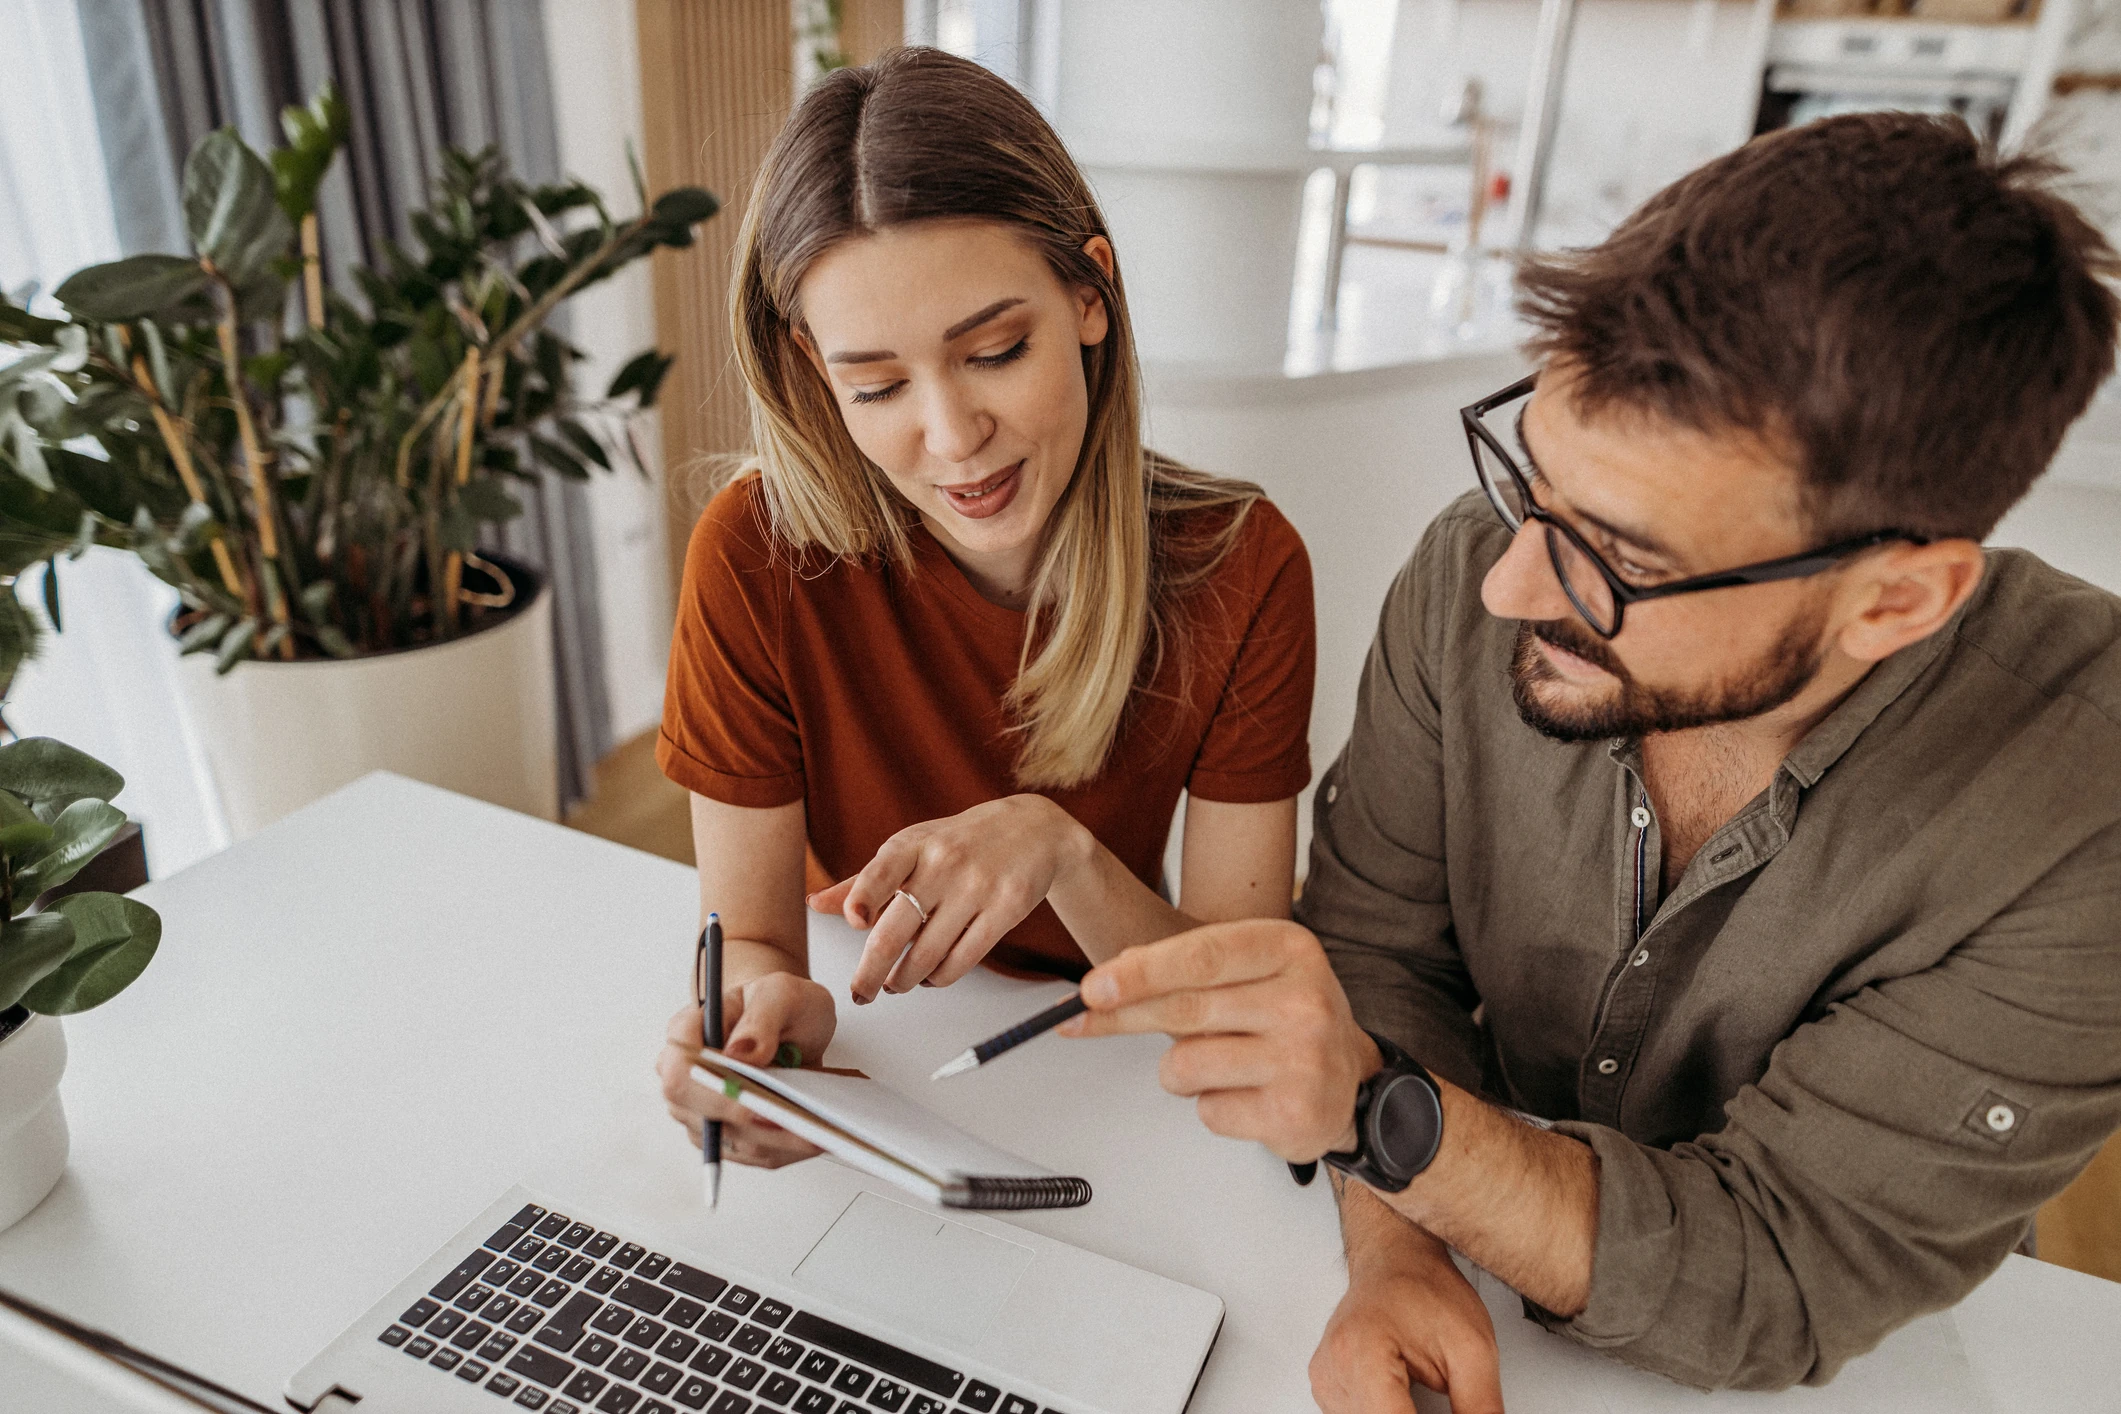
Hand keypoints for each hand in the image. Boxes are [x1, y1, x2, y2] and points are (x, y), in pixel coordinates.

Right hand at [655, 972, 836, 1167]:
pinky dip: (782, 1149)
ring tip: (818, 1135)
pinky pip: (750, 1152)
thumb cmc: (778, 1002)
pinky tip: (811, 1138)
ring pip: (730, 1141)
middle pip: (702, 1116)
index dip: (714, 1093)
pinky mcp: (726, 1132)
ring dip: (775, 1143)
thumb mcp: (781, 993)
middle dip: (753, 1127)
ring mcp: (702, 1108)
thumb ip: (761, 1017)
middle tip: (800, 1127)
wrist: (788, 1020)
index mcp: (688, 1032)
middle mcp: (687, 1075)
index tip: (756, 1101)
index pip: (682, 1071)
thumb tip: (740, 1054)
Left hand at [810, 795, 1091, 1002]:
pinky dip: (940, 978)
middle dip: (872, 972)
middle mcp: (944, 863)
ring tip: (896, 984)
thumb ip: (863, 880)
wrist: (1033, 829)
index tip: (854, 920)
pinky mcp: (1006, 910)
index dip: (865, 894)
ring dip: (905, 980)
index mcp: (914, 844)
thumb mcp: (911, 848)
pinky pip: (963, 960)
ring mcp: (978, 886)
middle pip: (898, 930)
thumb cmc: (959, 842)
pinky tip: (931, 977)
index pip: (883, 869)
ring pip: (929, 954)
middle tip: (859, 993)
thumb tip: (816, 904)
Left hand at [1061, 918, 1380, 1160]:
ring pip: (1186, 1066)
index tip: (1093, 987)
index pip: (1201, 956)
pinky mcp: (1294, 1113)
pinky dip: (1210, 1105)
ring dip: (1179, 1072)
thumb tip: (1108, 982)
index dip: (1139, 972)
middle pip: (1185, 1009)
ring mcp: (1304, 1059)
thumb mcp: (1249, 973)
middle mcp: (1305, 1000)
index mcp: (1290, 949)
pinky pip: (1208, 1111)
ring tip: (1216, 1067)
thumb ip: (1186, 971)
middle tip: (1081, 1020)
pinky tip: (1243, 1095)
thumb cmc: (1286, 1020)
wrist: (1351, 1080)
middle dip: (1121, 1017)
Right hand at [1311, 1186, 1503, 1413]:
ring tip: (1422, 1385)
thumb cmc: (1424, 1286)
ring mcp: (1325, 1380)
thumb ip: (1479, 1407)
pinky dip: (1385, 1412)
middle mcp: (1332, 1370)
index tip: (1453, 1411)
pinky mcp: (1327, 1386)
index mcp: (1361, 1356)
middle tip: (1440, 1388)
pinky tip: (1403, 1397)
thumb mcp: (1472, 1349)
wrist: (1396, 1256)